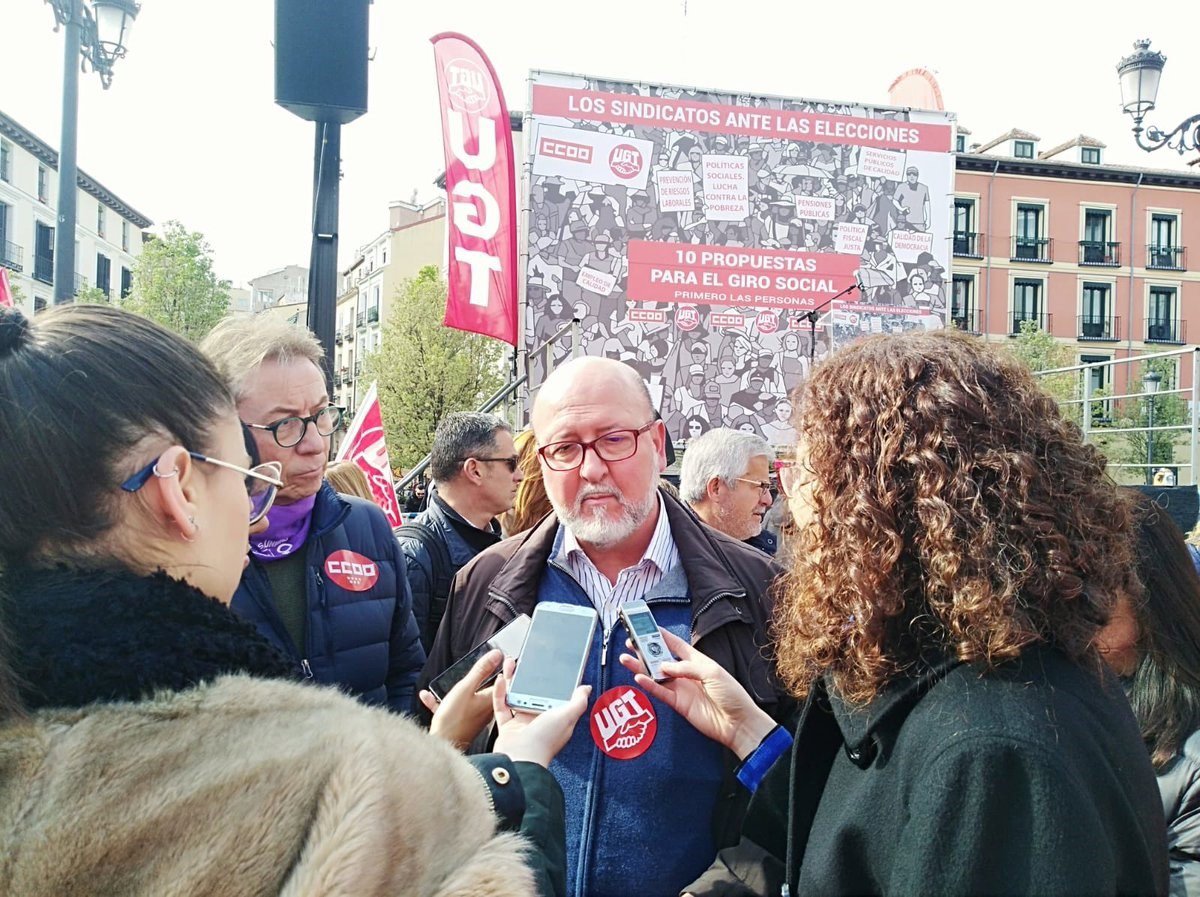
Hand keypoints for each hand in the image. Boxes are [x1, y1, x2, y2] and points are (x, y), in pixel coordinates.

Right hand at [420, 649, 502, 750]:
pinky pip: (455, 706)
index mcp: (492, 700)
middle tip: (477, 662)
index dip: (505, 666)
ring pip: (469, 695)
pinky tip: (429, 696)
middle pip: (487, 686)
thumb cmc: (453, 720)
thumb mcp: (465, 688)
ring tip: (448, 679)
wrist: (441, 745)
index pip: (505, 680)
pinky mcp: (463, 721)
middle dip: (481, 674)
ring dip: (459, 687)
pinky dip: (444, 700)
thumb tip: (497, 655)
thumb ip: (481, 670)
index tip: (502, 655)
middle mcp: (486, 708)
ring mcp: (475, 715)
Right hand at [492, 657, 590, 767]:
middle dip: (530, 677)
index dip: (553, 680)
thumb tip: (587, 688)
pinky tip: (501, 680)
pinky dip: (500, 692)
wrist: (519, 759)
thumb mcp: (567, 716)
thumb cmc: (543, 742)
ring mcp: (523, 723)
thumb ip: (578, 701)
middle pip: (534, 693)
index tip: (549, 666)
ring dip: (513, 680)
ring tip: (511, 664)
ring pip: (517, 696)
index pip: (556, 694)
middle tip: (526, 662)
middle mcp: (540, 720)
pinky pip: (502, 706)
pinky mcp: (507, 727)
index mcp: (556, 717)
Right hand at [619, 629, 774, 759]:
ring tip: (626, 658)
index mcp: (697, 661)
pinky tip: (639, 677)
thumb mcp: (712, 672)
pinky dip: (649, 685)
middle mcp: (687, 673)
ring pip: (656, 675)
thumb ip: (686, 667)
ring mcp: (681, 688)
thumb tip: (664, 666)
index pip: (676, 645)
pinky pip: (660, 692)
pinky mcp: (678, 703)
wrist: (738, 723)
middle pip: (661, 659)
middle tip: (630, 642)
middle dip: (646, 651)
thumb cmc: (732, 694)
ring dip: (641, 667)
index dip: (662, 636)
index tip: (647, 626)